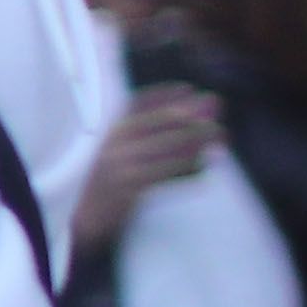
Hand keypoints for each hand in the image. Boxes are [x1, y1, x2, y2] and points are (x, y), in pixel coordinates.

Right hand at [69, 85, 223, 257]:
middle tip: (218, 121)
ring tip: (220, 142)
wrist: (86, 218)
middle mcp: (114, 143)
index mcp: (110, 131)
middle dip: (193, 118)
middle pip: (159, 122)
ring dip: (197, 142)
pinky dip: (188, 170)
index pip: (137, 103)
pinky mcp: (130, 186)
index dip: (163, 94)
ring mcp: (120, 164)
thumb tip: (186, 119)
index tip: (188, 88)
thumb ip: (148, 137)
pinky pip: (166, 173)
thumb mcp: (119, 153)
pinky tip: (204, 169)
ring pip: (167, 146)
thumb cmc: (109, 184)